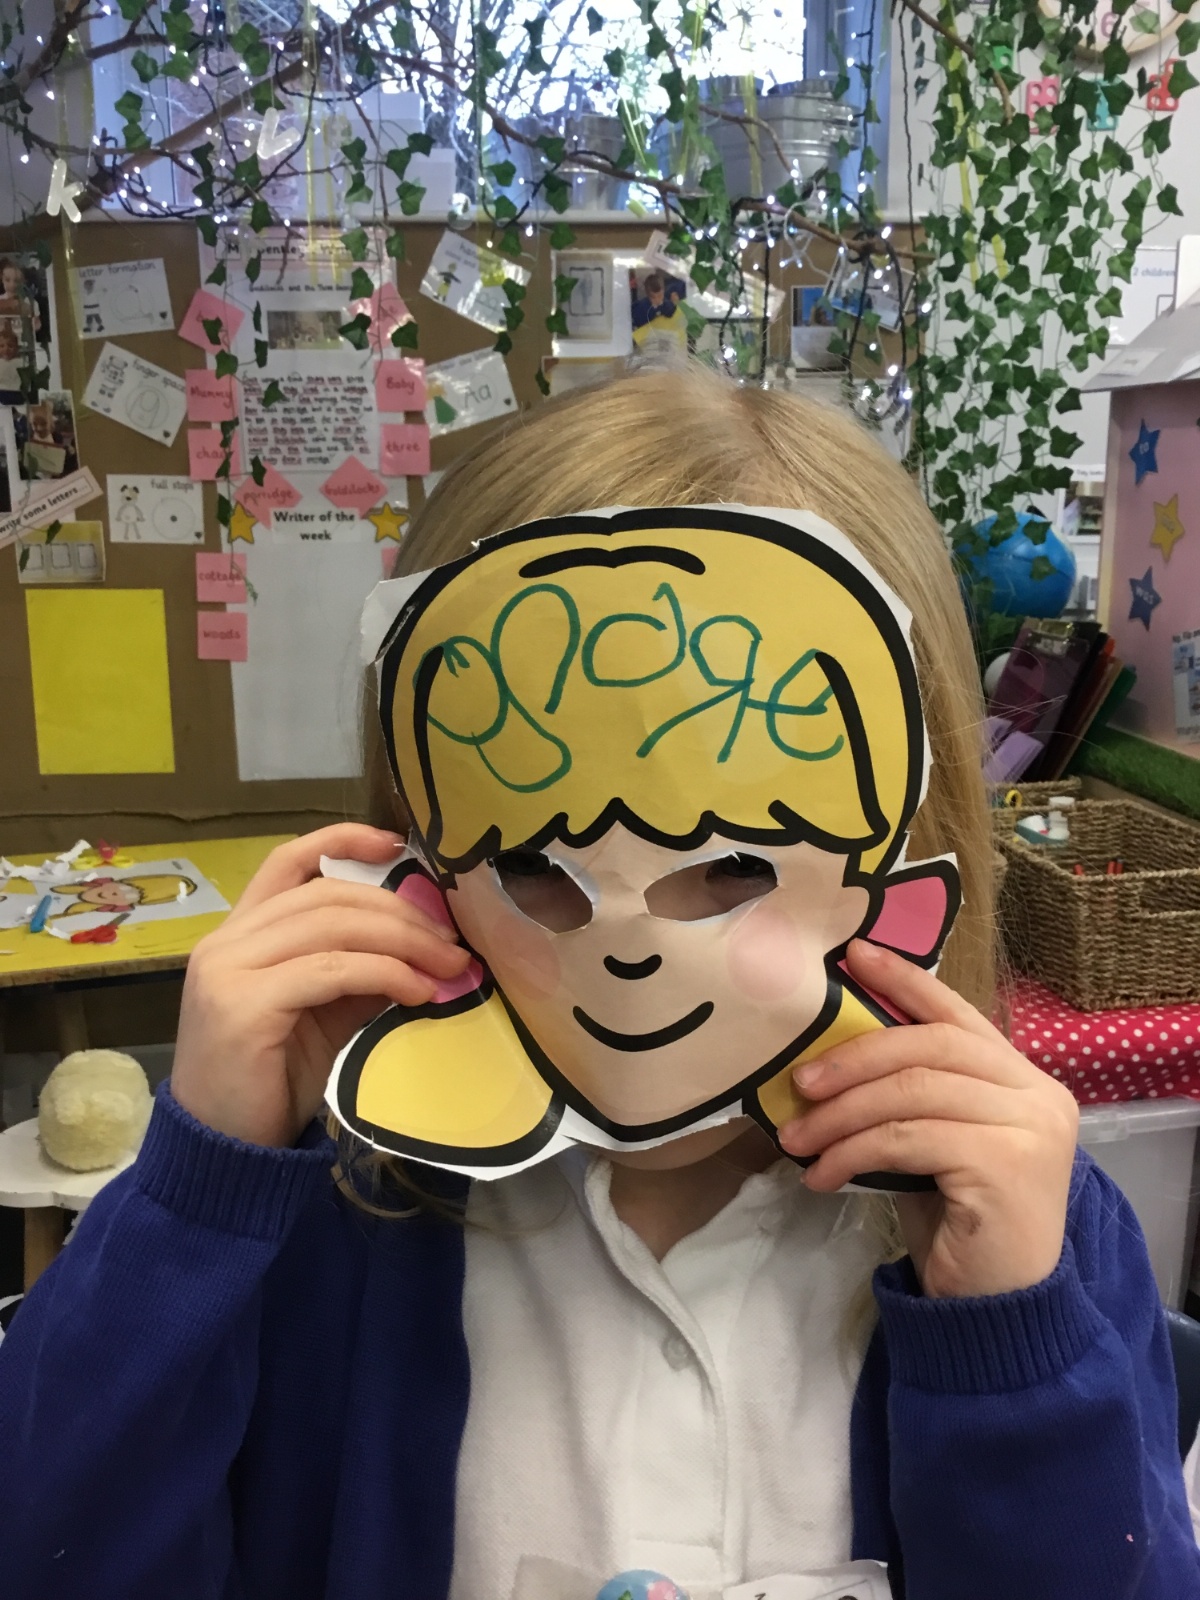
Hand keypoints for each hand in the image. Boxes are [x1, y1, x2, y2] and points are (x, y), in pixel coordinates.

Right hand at [171, 825, 470, 1148]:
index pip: (287, 861)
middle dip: (400, 911)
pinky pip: (331, 970)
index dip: (342, 839)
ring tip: (446, 966)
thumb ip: (360, 972)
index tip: (398, 843)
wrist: (223, 1151)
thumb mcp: (326, 1015)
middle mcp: (227, 942)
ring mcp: (228, 970)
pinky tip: (416, 991)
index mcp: (240, 934)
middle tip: (452, 941)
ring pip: (332, 926)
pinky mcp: (244, 1005)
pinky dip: (384, 973)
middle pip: (327, 894)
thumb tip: (425, 946)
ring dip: (402, 941)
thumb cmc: (271, 1083)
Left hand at [778, 940, 1079, 1297]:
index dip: (906, 981)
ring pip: (913, 1091)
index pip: (958, 1014)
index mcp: (1023, 1077)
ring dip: (842, 1113)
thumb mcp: (930, 1141)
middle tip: (799, 1083)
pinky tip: (823, 1176)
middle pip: (930, 1046)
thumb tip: (828, 1055)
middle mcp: (1038, 1093)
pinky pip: (909, 1138)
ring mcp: (1031, 1127)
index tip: (854, 955)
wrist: (996, 1310)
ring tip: (798, 1140)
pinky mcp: (1008, 1164)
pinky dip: (854, 1151)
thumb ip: (908, 1094)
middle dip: (854, 1058)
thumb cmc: (958, 1221)